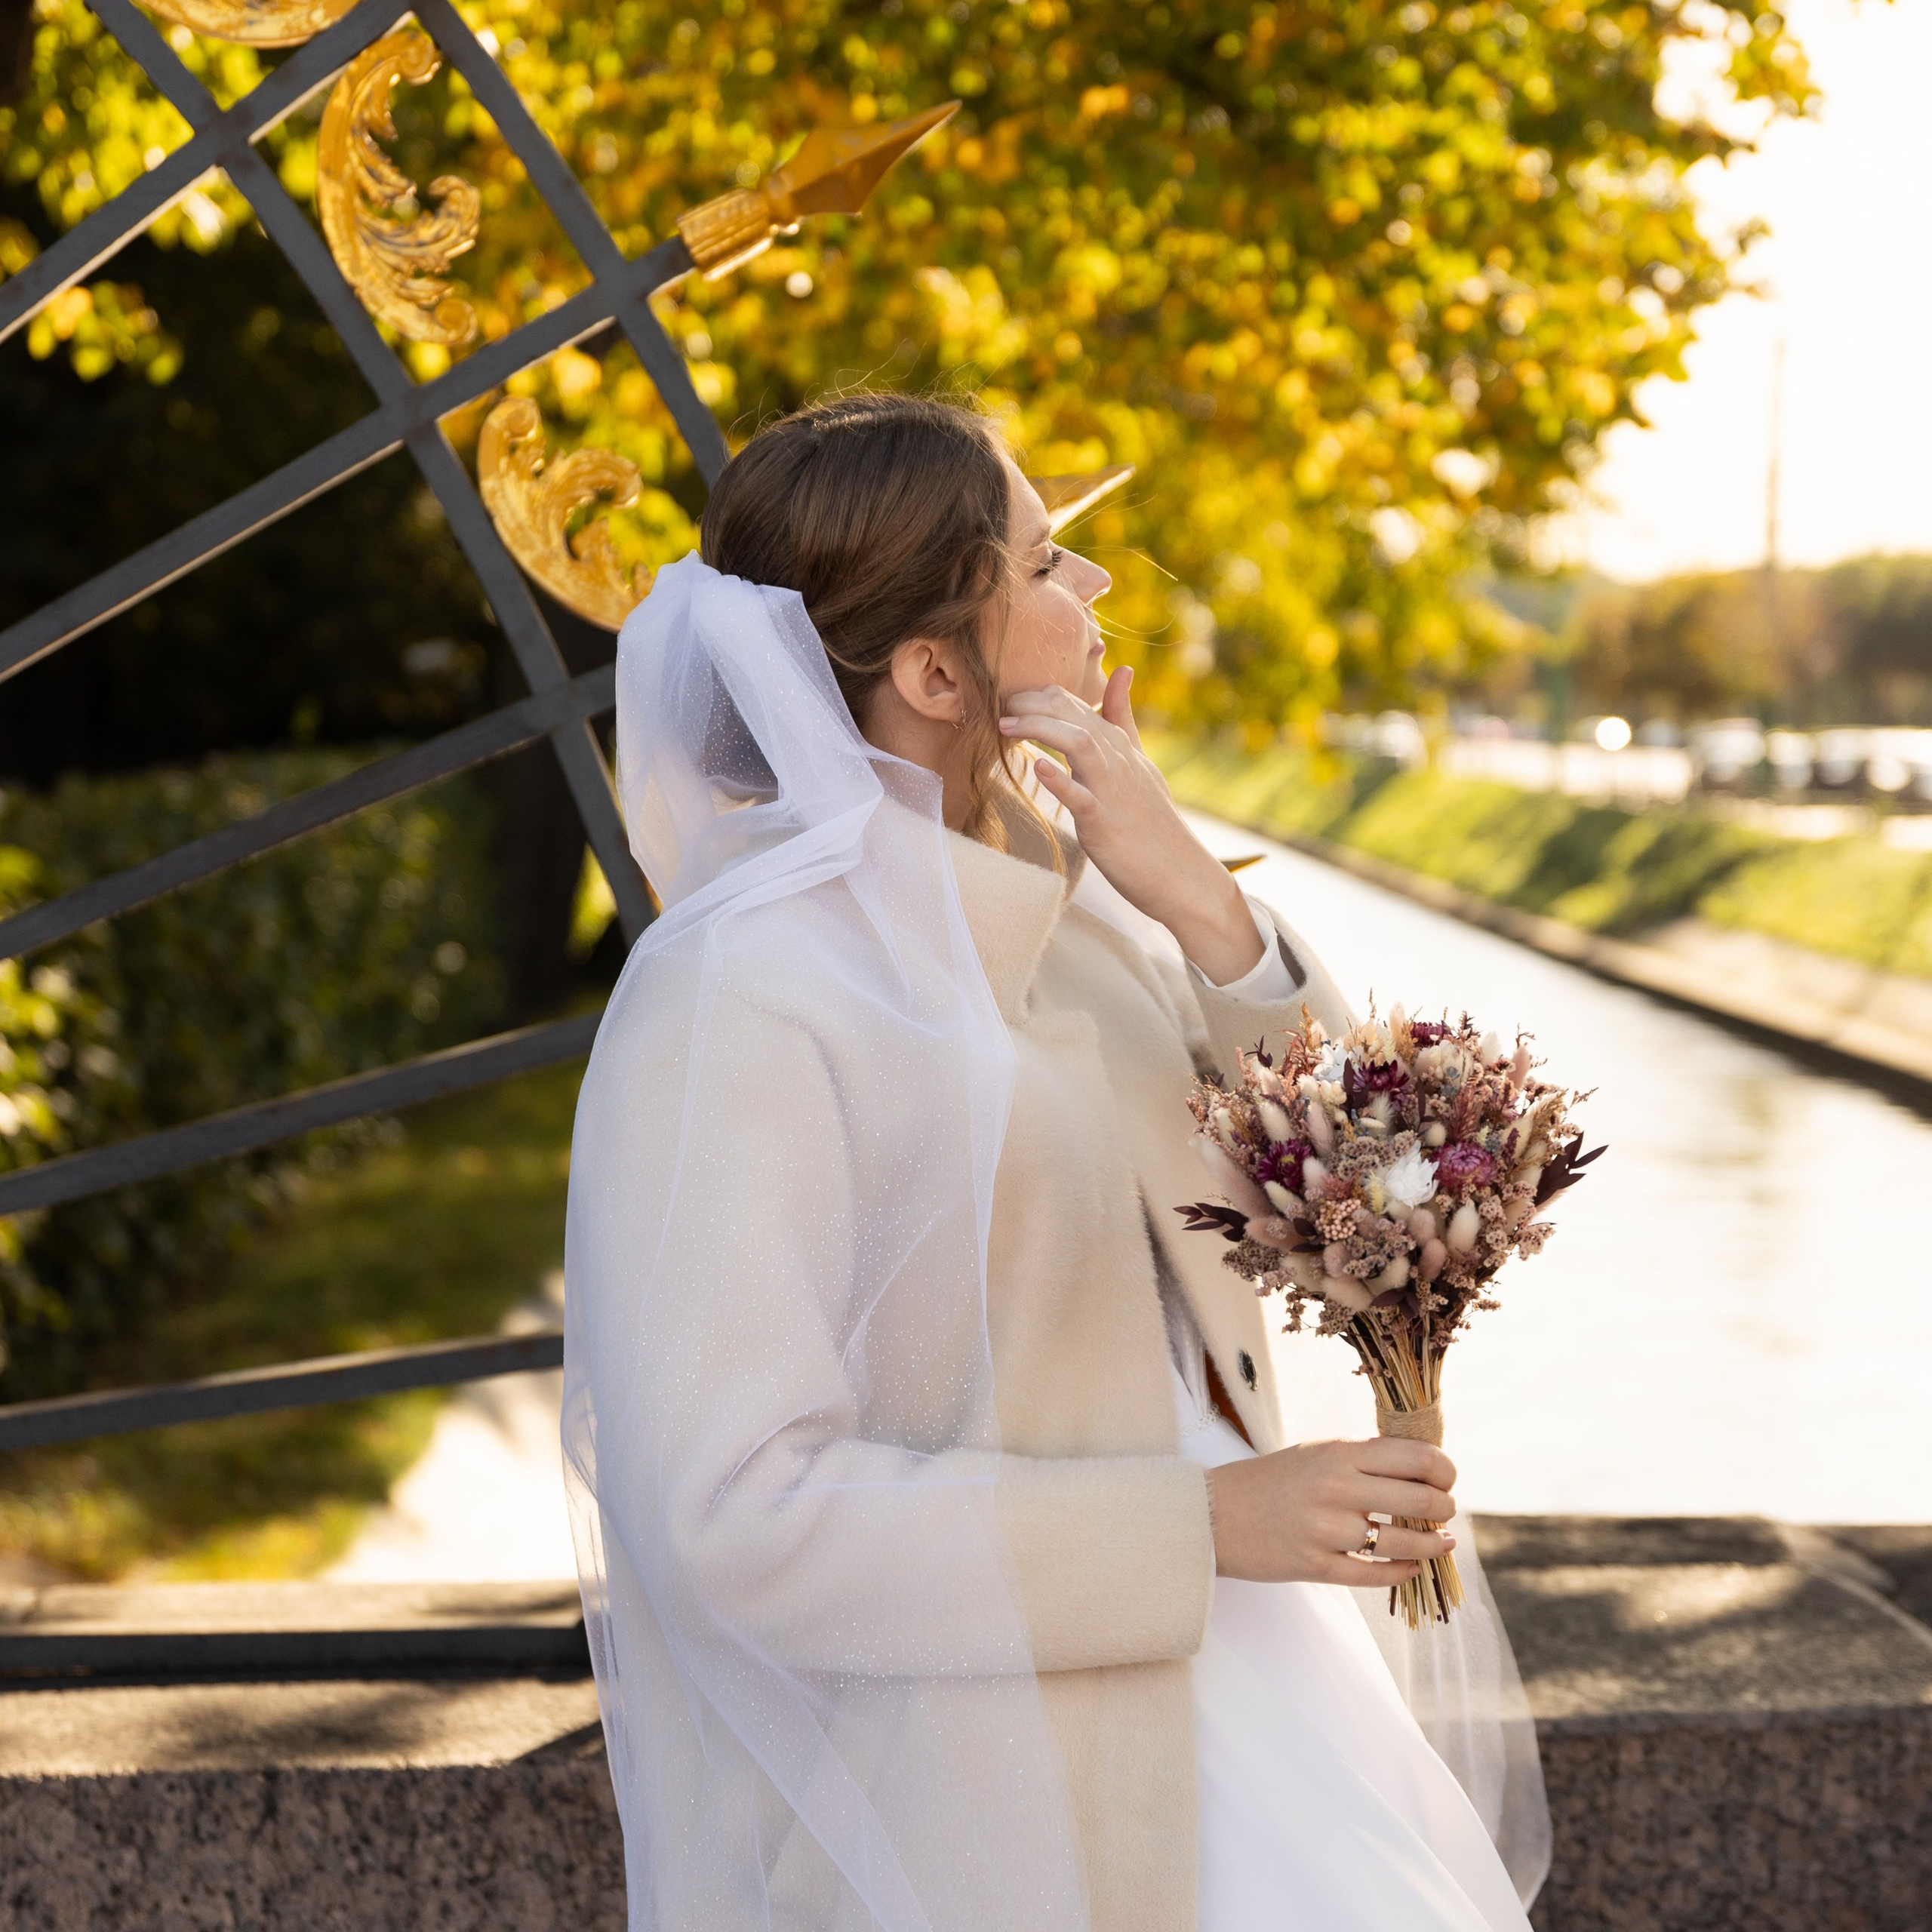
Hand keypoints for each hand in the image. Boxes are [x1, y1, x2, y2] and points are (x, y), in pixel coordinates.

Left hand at [1000, 668, 1264, 984]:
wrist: (1181, 875)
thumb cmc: (1153, 822)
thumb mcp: (1139, 763)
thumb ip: (1124, 720)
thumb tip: (1122, 670)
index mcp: (1121, 747)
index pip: (1079, 704)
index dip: (1042, 695)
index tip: (1013, 700)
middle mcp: (1118, 761)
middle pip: (1076, 714)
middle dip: (1034, 703)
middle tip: (1001, 705)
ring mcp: (1113, 790)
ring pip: (1080, 743)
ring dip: (1041, 729)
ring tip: (1007, 726)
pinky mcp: (1106, 823)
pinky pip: (1081, 797)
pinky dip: (1060, 781)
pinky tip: (1037, 767)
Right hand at [1204, 1436, 1458, 1584]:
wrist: (1212, 1514)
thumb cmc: (1270, 1481)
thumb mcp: (1316, 1453)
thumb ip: (1363, 1459)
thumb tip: (1422, 1470)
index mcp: (1339, 1453)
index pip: (1417, 1457)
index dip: (1445, 1471)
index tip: (1447, 1479)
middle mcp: (1336, 1487)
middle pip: (1421, 1501)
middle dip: (1445, 1509)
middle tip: (1446, 1513)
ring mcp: (1326, 1529)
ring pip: (1404, 1543)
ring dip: (1433, 1546)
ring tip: (1442, 1544)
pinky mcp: (1316, 1566)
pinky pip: (1375, 1575)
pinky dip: (1402, 1573)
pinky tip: (1411, 1568)